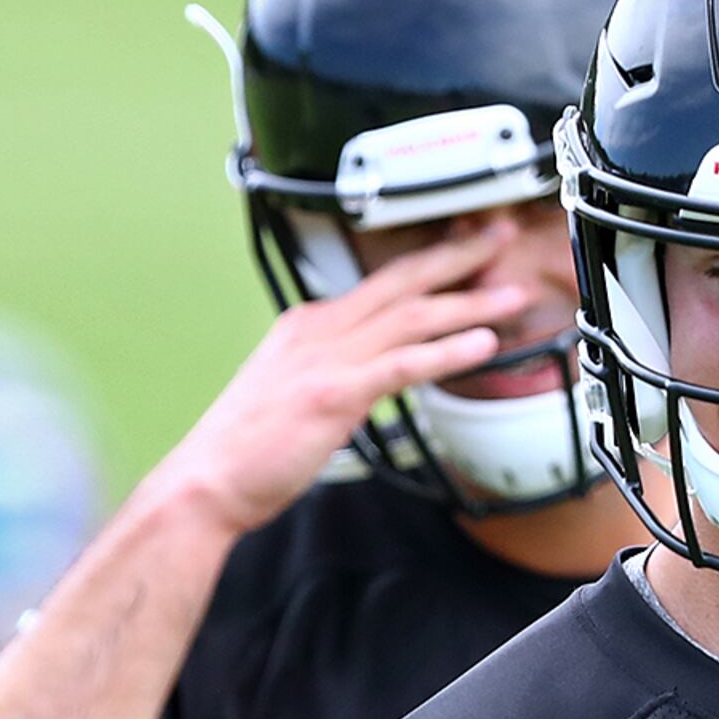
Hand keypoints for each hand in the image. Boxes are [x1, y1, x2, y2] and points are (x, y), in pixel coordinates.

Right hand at [146, 228, 526, 532]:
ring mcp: (326, 360)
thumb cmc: (244, 449)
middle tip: (500, 236)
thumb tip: (371, 373)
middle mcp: (318, 332)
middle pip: (401, 281)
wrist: (207, 482)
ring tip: (512, 294)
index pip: (379, 284)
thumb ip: (333, 371)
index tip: (467, 250)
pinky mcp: (335, 394)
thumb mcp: (289, 390)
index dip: (429, 263)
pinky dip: (446, 350)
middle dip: (458, 256)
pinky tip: (481, 344)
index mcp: (307, 326)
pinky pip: (403, 364)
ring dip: (468, 303)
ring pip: (411, 317)